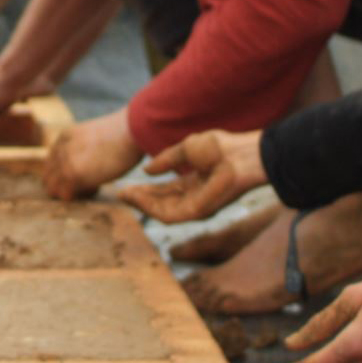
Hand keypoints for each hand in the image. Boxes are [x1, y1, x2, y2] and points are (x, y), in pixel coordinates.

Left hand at [42, 109, 141, 200]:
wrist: (132, 130)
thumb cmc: (123, 133)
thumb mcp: (94, 135)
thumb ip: (82, 147)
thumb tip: (87, 162)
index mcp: (64, 137)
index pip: (51, 163)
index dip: (65, 173)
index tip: (84, 174)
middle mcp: (60, 149)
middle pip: (48, 177)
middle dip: (64, 185)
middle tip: (87, 184)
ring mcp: (65, 162)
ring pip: (52, 189)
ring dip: (69, 192)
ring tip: (92, 186)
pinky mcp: (73, 174)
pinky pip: (66, 196)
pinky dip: (79, 197)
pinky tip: (97, 188)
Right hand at [115, 129, 265, 222]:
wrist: (241, 155)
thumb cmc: (222, 148)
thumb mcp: (187, 149)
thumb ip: (167, 160)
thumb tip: (146, 171)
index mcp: (195, 183)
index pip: (165, 191)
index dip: (146, 189)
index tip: (127, 185)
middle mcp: (194, 198)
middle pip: (161, 203)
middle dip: (139, 199)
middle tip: (120, 193)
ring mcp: (196, 207)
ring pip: (161, 212)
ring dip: (141, 204)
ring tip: (124, 194)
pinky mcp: (197, 212)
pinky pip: (167, 214)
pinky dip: (150, 206)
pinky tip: (137, 195)